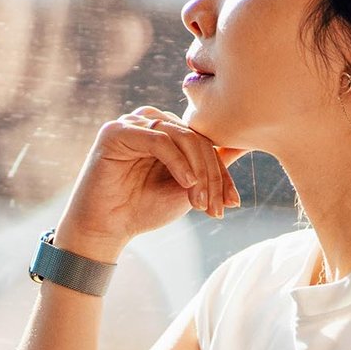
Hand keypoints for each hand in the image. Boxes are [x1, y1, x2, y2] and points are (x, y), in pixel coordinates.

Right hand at [55, 107, 244, 259]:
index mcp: (165, 130)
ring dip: (198, 171)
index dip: (221, 172)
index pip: (203, 142)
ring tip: (200, 201)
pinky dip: (177, 162)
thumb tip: (244, 145)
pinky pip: (159, 140)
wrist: (106, 228)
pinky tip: (186, 184)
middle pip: (196, 138)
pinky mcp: (116, 131)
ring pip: (182, 137)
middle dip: (212, 175)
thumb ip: (211, 166)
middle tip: (217, 206)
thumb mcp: (188, 187)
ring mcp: (132, 123)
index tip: (232, 203)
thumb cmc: (142, 209)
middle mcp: (149, 120)